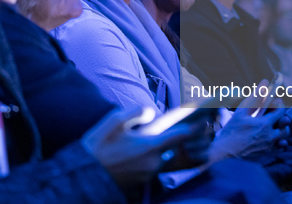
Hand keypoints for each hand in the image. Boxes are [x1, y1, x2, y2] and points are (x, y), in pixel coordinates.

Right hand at [81, 108, 204, 190]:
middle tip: (191, 127)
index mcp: (150, 144)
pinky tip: (143, 151)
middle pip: (176, 147)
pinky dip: (156, 157)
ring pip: (165, 156)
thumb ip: (135, 112)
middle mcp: (154, 161)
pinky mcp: (143, 180)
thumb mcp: (113, 121)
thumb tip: (151, 111)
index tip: (207, 120)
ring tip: (156, 138)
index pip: (181, 135)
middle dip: (184, 138)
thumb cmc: (97, 146)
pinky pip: (156, 165)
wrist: (84, 176)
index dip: (196, 126)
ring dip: (167, 148)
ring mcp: (150, 172)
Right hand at [210, 80, 290, 162]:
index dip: (278, 105)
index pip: (280, 111)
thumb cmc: (231, 132)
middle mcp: (270, 136)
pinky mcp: (265, 154)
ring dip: (280, 130)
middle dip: (281, 118)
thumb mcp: (241, 112)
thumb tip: (265, 82)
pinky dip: (278, 143)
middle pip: (284, 125)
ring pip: (283, 137)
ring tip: (271, 126)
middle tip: (272, 115)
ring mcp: (269, 147)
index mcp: (265, 125)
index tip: (274, 102)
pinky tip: (270, 138)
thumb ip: (255, 97)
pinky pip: (278, 148)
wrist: (224, 154)